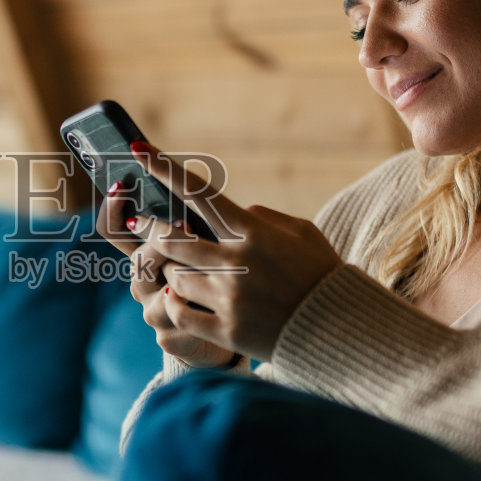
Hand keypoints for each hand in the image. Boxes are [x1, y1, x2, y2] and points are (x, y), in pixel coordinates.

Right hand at [97, 176, 238, 367]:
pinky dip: (199, 315)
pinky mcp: (168, 338)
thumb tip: (194, 202)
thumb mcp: (216, 242)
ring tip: (208, 271)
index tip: (120, 185)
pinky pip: (176, 324)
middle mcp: (143, 282)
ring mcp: (152, 311)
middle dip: (160, 244)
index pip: (116, 230)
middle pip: (137, 260)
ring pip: (157, 292)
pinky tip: (215, 310)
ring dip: (183, 280)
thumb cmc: (226, 274)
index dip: (113, 209)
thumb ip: (202, 219)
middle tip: (185, 226)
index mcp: (147, 253)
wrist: (236, 326)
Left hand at [127, 142, 343, 362]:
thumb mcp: (304, 234)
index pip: (201, 193)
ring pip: (174, 276)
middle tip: (140, 224)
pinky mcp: (227, 330)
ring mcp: (231, 298)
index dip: (166, 169)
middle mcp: (238, 262)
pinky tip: (178, 299)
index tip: (139, 150)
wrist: (341, 329)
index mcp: (255, 233)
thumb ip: (264, 217)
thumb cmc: (322, 275)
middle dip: (150, 228)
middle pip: (172, 238)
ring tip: (175, 270)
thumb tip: (235, 209)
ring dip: (170, 271)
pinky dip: (174, 304)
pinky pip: (180, 312)